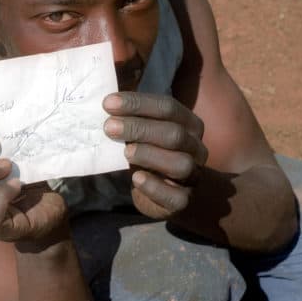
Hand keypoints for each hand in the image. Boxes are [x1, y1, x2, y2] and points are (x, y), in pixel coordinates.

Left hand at [103, 92, 207, 218]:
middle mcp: (196, 148)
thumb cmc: (149, 154)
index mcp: (188, 124)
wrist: (164, 194)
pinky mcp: (182, 201)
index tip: (108, 103)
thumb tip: (105, 100)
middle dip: (140, 128)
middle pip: (174, 134)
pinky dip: (155, 187)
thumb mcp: (143, 133)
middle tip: (109, 127)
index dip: (138, 104)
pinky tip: (136, 178)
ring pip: (180, 164)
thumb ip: (130, 117)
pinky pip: (175, 196)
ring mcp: (193, 176)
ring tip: (126, 152)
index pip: (168, 107)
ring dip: (150, 155)